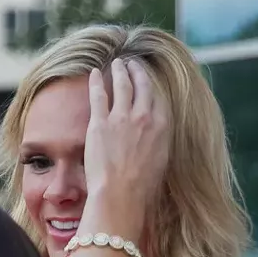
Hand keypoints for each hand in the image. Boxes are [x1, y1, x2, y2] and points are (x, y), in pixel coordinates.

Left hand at [80, 58, 169, 248]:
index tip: (146, 80)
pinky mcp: (100, 123)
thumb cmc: (141, 186)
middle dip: (137, 72)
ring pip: (122, 85)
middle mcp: (145, 117)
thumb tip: (154, 142)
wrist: (122, 193)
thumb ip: (157, 144)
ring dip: (119, 71)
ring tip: (117, 63)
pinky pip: (99, 95)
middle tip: (132, 64)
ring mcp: (122, 118)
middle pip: (142, 86)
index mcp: (163, 126)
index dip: (151, 86)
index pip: (158, 99)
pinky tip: (94, 73)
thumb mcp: (160, 161)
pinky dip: (97, 82)